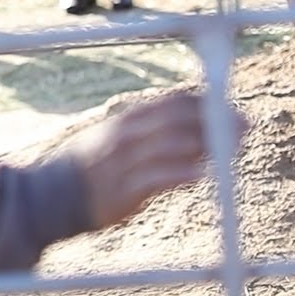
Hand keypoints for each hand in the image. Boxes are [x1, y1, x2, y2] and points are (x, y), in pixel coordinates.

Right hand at [66, 90, 247, 228]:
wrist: (50, 194)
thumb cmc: (89, 166)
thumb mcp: (112, 137)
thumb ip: (146, 130)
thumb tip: (186, 124)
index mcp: (125, 121)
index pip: (170, 102)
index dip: (204, 102)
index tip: (229, 106)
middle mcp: (125, 136)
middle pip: (177, 120)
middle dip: (214, 121)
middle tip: (244, 126)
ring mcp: (124, 162)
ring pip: (171, 146)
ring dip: (206, 146)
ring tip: (232, 148)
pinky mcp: (124, 191)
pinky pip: (157, 179)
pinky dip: (181, 175)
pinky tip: (201, 176)